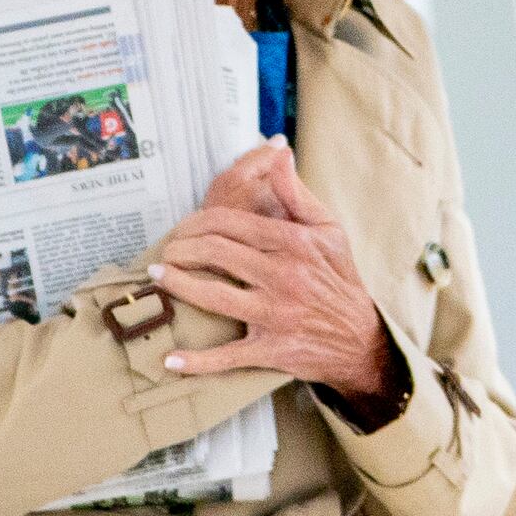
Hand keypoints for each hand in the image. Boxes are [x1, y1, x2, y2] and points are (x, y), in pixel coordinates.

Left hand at [149, 139, 405, 415]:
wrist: (359, 337)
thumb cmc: (339, 277)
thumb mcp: (327, 229)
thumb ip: (296, 192)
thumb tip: (277, 153)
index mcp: (294, 243)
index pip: (231, 222)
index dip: (197, 221)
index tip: (182, 226)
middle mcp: (284, 275)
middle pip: (216, 253)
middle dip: (180, 248)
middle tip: (165, 248)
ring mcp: (276, 314)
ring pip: (213, 296)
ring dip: (177, 285)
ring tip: (157, 275)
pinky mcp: (271, 349)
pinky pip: (227, 357)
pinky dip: (196, 362)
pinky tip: (170, 359)